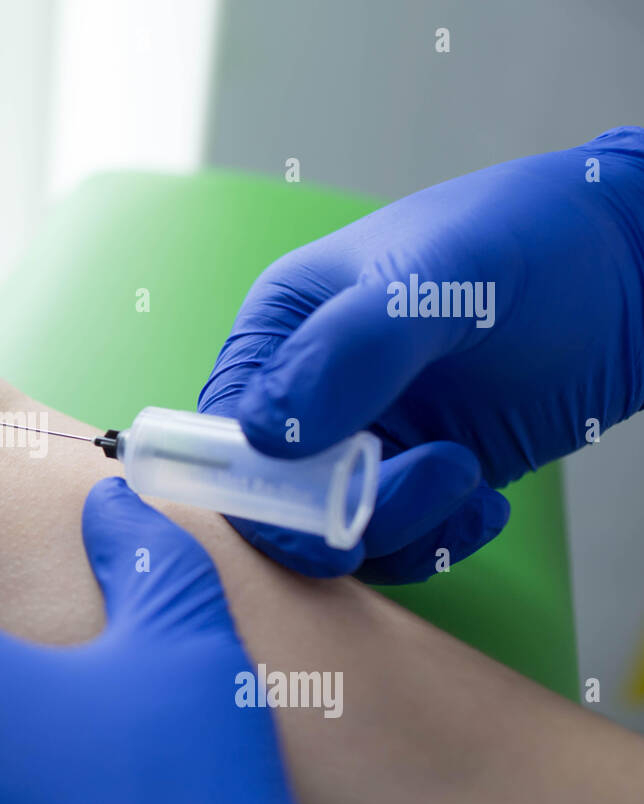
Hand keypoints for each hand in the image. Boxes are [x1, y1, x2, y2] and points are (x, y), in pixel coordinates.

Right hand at [201, 127, 643, 582]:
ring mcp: (362, 439)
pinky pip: (398, 541)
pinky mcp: (416, 477)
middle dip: (333, 512)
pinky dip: (437, 540)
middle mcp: (308, 391)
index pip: (223, 427)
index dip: (252, 477)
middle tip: (422, 484)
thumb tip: (261, 434)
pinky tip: (486, 503)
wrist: (632, 265)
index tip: (319, 495)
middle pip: (271, 493)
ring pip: (333, 529)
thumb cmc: (528, 239)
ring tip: (466, 475)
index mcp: (282, 330)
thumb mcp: (437, 278)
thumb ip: (349, 350)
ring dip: (399, 525)